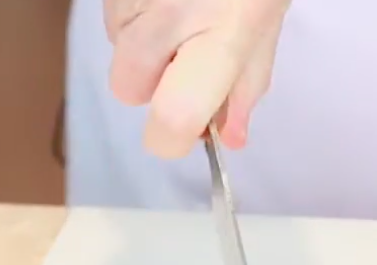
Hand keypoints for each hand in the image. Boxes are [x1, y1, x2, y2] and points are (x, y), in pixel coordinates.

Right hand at [104, 0, 290, 156]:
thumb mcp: (265, 27)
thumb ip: (246, 87)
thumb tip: (229, 140)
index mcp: (219, 41)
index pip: (171, 118)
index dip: (172, 138)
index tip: (186, 133)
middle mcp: (166, 18)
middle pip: (127, 89)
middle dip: (154, 83)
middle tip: (188, 53)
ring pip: (116, 49)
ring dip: (145, 42)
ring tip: (182, 6)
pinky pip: (111, 15)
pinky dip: (135, 13)